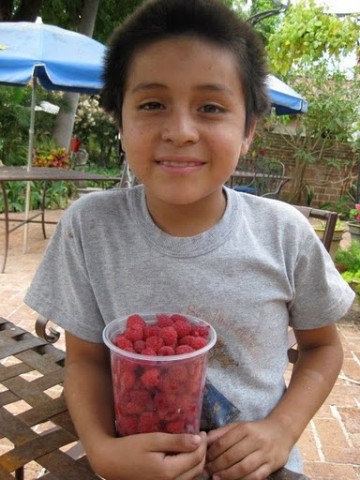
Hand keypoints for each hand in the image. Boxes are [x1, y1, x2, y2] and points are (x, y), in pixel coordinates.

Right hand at [89, 431, 207, 479]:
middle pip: (197, 468)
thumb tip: (198, 440)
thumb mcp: (152, 439)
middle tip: (201, 436)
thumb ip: (176, 441)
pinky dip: (189, 467)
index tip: (203, 431)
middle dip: (202, 452)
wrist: (110, 463)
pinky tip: (185, 455)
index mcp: (168, 472)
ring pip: (192, 476)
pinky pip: (183, 479)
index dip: (203, 444)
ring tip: (195, 444)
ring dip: (197, 460)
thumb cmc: (129, 448)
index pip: (196, 457)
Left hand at [205, 419, 292, 479]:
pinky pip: (256, 476)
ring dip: (228, 475)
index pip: (224, 442)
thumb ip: (221, 433)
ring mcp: (265, 453)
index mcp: (245, 428)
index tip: (203, 460)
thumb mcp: (238, 426)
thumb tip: (203, 440)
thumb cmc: (255, 430)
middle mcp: (255, 440)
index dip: (211, 453)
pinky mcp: (272, 465)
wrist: (281, 431)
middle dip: (217, 466)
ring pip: (244, 467)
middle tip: (207, 472)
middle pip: (232, 456)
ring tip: (216, 478)